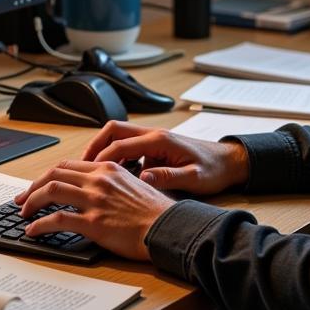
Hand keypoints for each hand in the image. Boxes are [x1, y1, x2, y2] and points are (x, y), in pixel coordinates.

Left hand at [12, 159, 172, 260]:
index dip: (47, 175)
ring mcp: (95, 200)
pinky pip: (57, 219)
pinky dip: (39, 225)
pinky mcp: (94, 222)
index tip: (37, 186)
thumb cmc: (156, 212)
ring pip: (51, 190)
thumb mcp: (133, 185)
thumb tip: (93, 192)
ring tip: (23, 214)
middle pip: (54, 174)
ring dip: (31, 202)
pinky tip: (33, 231)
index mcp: (108, 169)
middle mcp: (99, 179)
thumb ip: (111, 183)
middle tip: (22, 200)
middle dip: (32, 187)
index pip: (68, 165)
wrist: (168, 228)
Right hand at [80, 120, 249, 194]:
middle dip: (94, 146)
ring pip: (118, 136)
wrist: (229, 162)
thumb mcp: (194, 178)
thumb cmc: (213, 169)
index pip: (121, 144)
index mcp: (160, 140)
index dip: (101, 158)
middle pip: (113, 131)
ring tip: (88, 171)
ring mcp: (153, 139)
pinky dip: (114, 156)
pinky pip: (127, 146)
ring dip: (102, 150)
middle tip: (79, 166)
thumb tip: (144, 178)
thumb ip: (169, 177)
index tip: (87, 173)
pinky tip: (109, 174)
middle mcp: (154, 134)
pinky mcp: (154, 146)